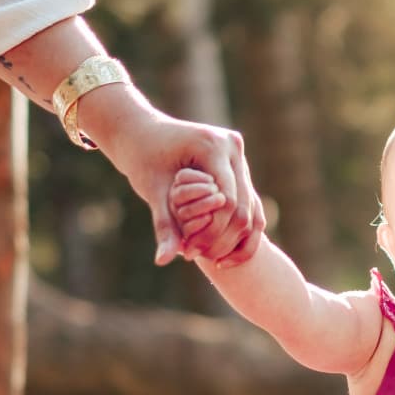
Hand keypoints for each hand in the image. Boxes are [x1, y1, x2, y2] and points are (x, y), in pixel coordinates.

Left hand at [95, 99, 265, 266]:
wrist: (143, 132)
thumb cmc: (143, 158)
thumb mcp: (153, 192)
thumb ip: (164, 226)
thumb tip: (163, 261)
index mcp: (214, 146)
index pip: (227, 202)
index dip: (213, 232)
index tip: (192, 252)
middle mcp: (233, 148)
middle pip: (244, 208)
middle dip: (225, 239)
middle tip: (205, 261)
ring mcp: (240, 158)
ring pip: (251, 211)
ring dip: (235, 240)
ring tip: (214, 260)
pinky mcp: (240, 169)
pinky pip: (250, 207)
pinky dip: (240, 232)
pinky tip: (224, 254)